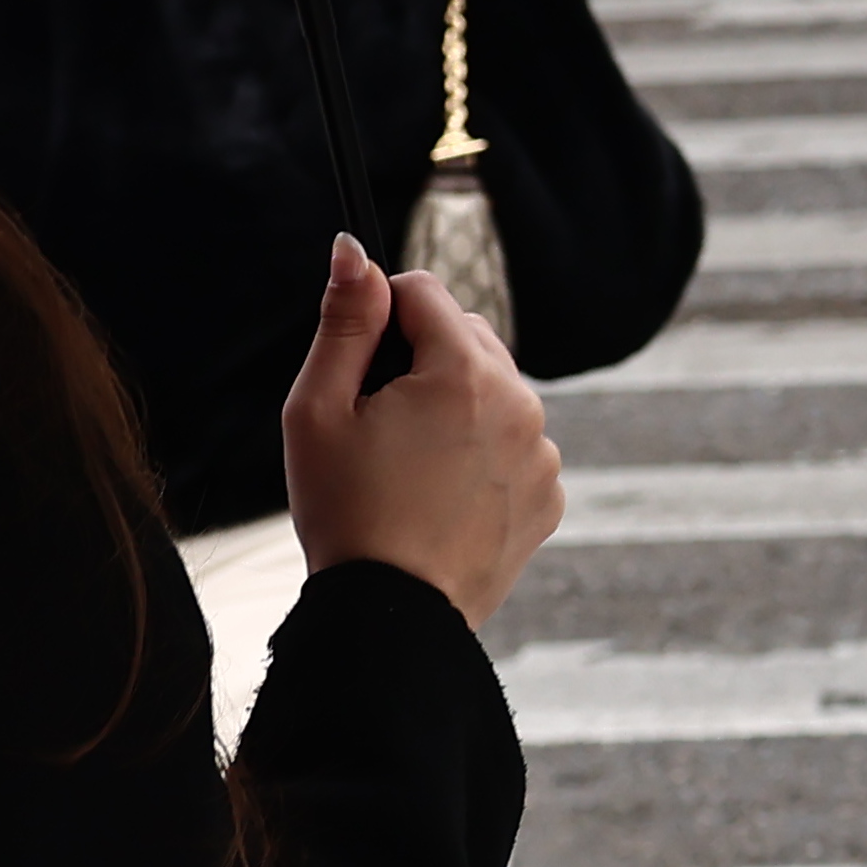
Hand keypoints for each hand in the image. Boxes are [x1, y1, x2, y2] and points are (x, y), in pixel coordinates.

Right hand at [281, 237, 560, 628]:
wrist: (391, 617)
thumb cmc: (344, 512)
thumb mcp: (317, 409)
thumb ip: (343, 320)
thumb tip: (353, 249)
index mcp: (464, 371)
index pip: (423, 291)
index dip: (378, 317)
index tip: (356, 367)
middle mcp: (520, 401)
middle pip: (466, 336)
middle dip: (420, 360)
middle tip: (377, 424)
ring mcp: (542, 452)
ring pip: (493, 391)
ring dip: (454, 407)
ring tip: (407, 467)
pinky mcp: (549, 495)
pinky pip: (515, 446)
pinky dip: (481, 456)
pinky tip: (440, 497)